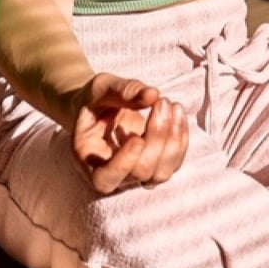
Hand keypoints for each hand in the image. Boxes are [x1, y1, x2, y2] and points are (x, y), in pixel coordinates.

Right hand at [70, 73, 189, 194]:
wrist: (102, 106)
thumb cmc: (96, 99)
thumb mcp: (100, 88)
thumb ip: (121, 91)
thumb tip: (153, 94)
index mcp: (87, 160)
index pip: (104, 179)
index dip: (123, 164)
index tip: (137, 138)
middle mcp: (113, 175)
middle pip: (140, 172)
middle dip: (156, 137)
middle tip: (161, 101)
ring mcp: (136, 174)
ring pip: (161, 173)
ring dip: (173, 140)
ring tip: (173, 105)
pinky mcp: (156, 166)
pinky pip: (174, 163)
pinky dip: (181, 138)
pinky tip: (177, 112)